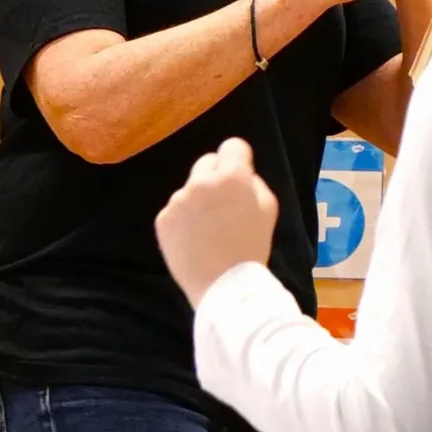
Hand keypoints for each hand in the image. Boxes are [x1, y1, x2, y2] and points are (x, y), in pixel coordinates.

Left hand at [156, 138, 278, 307]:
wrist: (224, 285)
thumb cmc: (253, 246)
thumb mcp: (268, 208)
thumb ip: (253, 182)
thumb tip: (240, 173)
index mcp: (232, 177)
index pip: (232, 146)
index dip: (239, 159)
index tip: (240, 174)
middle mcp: (201, 182)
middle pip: (208, 162)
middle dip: (216, 175)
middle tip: (224, 203)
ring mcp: (178, 200)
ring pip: (190, 188)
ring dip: (199, 199)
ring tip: (208, 228)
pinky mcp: (162, 219)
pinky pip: (176, 209)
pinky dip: (184, 219)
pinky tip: (194, 238)